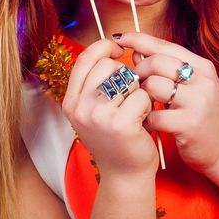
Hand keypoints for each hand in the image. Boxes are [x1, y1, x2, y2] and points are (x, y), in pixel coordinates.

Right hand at [61, 38, 156, 177]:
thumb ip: (96, 81)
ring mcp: (98, 116)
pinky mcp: (120, 124)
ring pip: (126, 78)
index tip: (119, 52)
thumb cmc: (115, 138)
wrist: (125, 174)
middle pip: (107, 65)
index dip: (103, 48)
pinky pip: (141, 95)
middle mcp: (80, 107)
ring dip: (137, 90)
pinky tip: (142, 119)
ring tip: (135, 108)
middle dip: (125, 74)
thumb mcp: (95, 109)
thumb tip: (113, 43)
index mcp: (71, 101)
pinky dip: (147, 105)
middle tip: (129, 94)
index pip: (84, 59)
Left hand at [119, 32, 218, 172]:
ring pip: (153, 85)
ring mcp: (197, 102)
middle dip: (138, 71)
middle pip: (156, 62)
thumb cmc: (203, 115)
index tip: (120, 38)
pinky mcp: (189, 125)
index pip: (165, 45)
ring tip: (141, 104)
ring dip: (140, 95)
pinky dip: (145, 120)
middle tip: (134, 84)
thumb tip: (136, 52)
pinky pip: (154, 115)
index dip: (139, 39)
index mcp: (202, 67)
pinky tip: (147, 124)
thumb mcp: (190, 87)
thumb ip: (165, 68)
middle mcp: (202, 81)